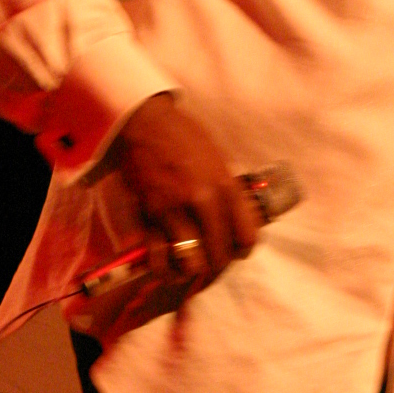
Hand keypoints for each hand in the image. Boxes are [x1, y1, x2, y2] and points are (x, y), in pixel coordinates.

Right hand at [105, 93, 259, 289]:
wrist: (146, 124)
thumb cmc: (185, 137)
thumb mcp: (218, 159)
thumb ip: (228, 191)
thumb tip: (239, 220)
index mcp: (225, 185)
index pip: (248, 237)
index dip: (244, 249)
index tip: (238, 248)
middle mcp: (202, 201)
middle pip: (221, 256)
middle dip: (219, 263)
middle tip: (214, 258)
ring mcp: (174, 212)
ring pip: (192, 264)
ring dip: (194, 269)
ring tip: (192, 263)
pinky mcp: (148, 218)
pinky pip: (159, 260)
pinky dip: (164, 268)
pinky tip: (168, 263)